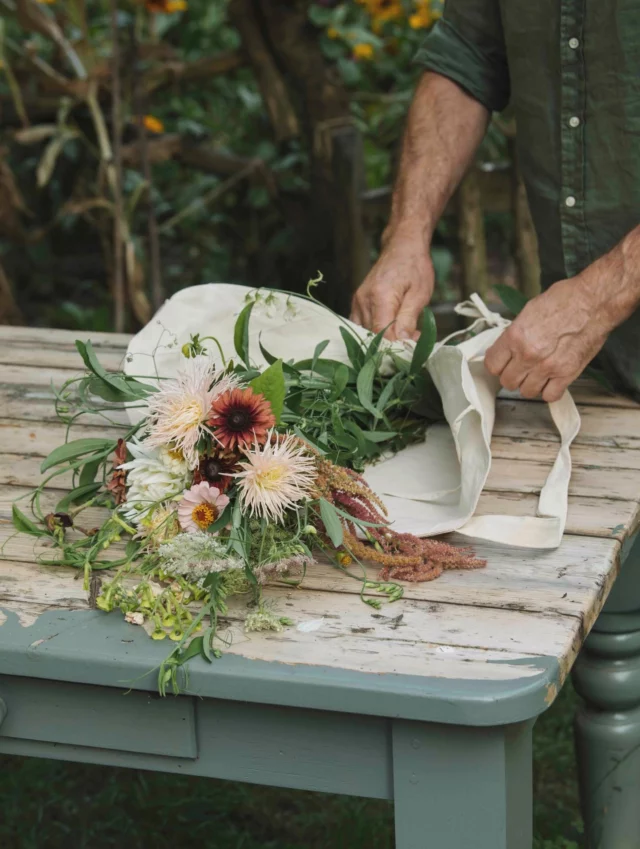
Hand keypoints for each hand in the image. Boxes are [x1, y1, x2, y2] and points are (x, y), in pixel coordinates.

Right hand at [350, 231, 434, 340]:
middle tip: (413, 339)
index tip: (412, 349)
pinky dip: (375, 334)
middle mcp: (363, 301)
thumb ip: (408, 319)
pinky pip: (361, 327)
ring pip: (366, 334)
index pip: (382, 334)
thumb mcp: (419, 294)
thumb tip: (402, 343)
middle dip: (392, 345)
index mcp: (379, 297)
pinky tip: (391, 330)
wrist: (402, 247)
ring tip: (406, 333)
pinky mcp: (356, 304)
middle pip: (372, 336)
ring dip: (385, 340)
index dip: (395, 347)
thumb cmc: (414, 267)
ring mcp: (357, 303)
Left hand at [484, 277, 610, 402]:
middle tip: (521, 367)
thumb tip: (507, 347)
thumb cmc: (565, 300)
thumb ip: (515, 334)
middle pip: (507, 382)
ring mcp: (548, 367)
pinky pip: (550, 396)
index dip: (497, 364)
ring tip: (537, 373)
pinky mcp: (567, 374)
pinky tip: (551, 380)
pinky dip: (549, 390)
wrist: (594, 302)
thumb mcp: (528, 311)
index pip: (492, 365)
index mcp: (515, 336)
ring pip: (526, 392)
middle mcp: (529, 355)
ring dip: (530, 384)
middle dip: (513, 375)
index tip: (502, 362)